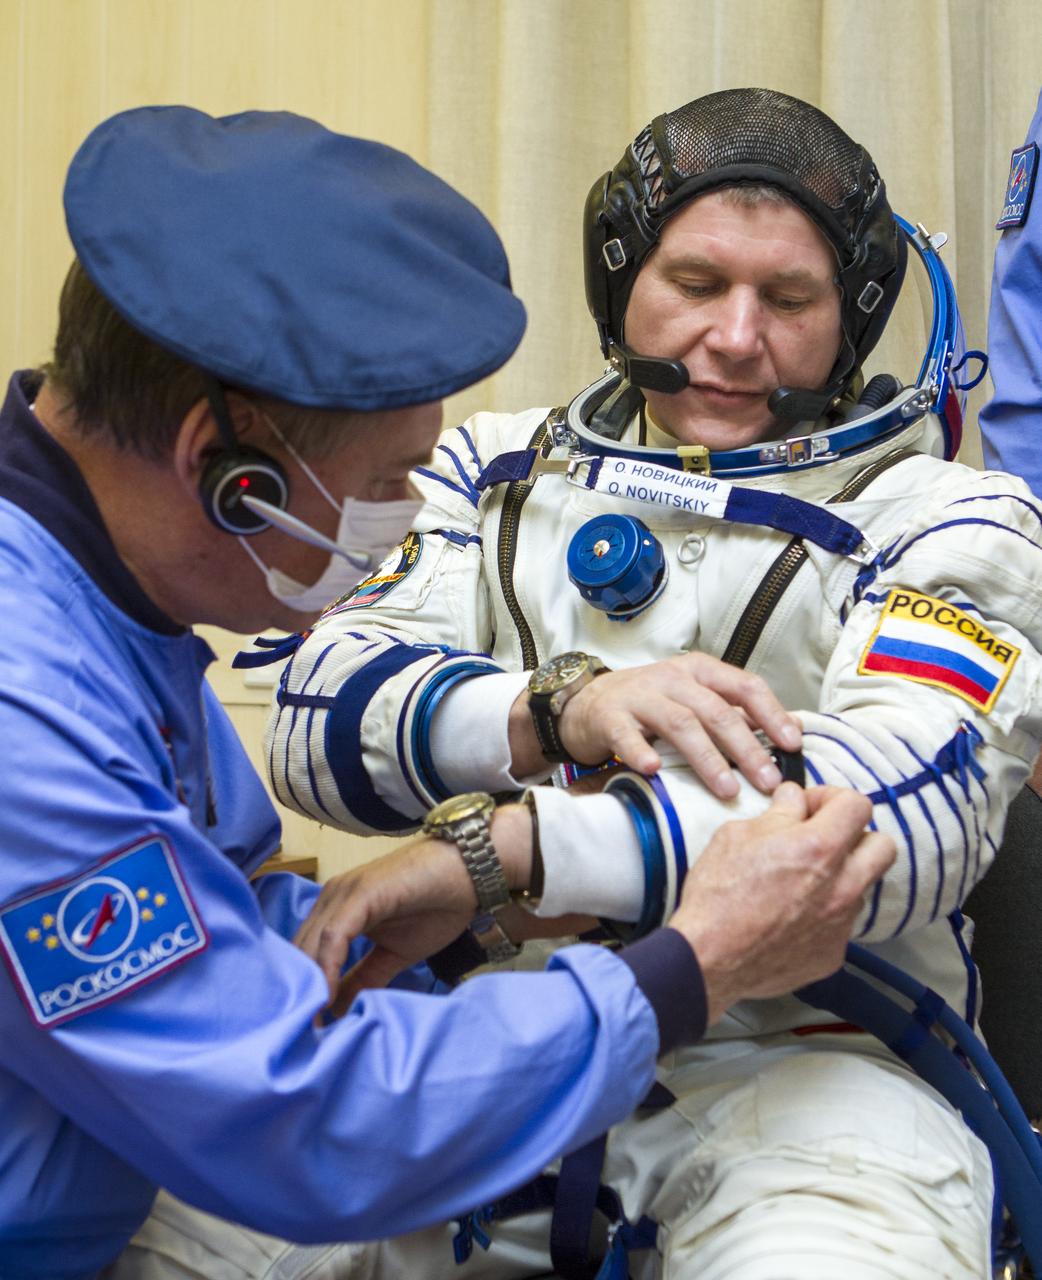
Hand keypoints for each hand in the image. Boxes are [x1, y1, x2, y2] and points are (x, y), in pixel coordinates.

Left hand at [294, 833, 477, 1014]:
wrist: (470, 874)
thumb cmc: (436, 908)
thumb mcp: (393, 955)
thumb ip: (364, 979)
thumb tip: (337, 1012)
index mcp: (336, 910)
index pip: (304, 953)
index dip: (300, 989)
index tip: (301, 1029)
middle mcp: (332, 898)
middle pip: (300, 950)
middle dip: (298, 992)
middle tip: (298, 1035)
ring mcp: (344, 893)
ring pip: (311, 943)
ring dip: (308, 984)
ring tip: (309, 1022)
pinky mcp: (360, 892)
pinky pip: (335, 934)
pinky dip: (328, 966)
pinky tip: (328, 995)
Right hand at [511, 652, 800, 798]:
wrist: (586, 703)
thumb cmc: (649, 706)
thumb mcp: (692, 700)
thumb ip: (733, 714)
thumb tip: (786, 735)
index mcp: (700, 671)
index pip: (744, 686)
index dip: (772, 714)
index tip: (792, 745)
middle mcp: (672, 678)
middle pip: (717, 710)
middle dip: (747, 748)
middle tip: (768, 781)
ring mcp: (640, 695)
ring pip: (680, 722)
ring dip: (707, 757)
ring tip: (726, 789)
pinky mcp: (609, 716)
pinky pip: (627, 734)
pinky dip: (640, 751)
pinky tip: (654, 771)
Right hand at [668, 783, 893, 1022]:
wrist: (708, 959)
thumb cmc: (717, 896)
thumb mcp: (737, 836)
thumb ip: (778, 814)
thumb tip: (794, 800)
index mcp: (819, 848)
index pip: (857, 805)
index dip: (832, 798)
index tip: (810, 807)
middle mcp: (841, 886)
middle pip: (883, 846)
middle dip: (856, 835)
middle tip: (822, 838)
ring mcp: (840, 924)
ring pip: (862, 886)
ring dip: (840, 876)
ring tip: (801, 881)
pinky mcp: (833, 953)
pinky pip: (841, 923)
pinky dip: (823, 913)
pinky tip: (791, 915)